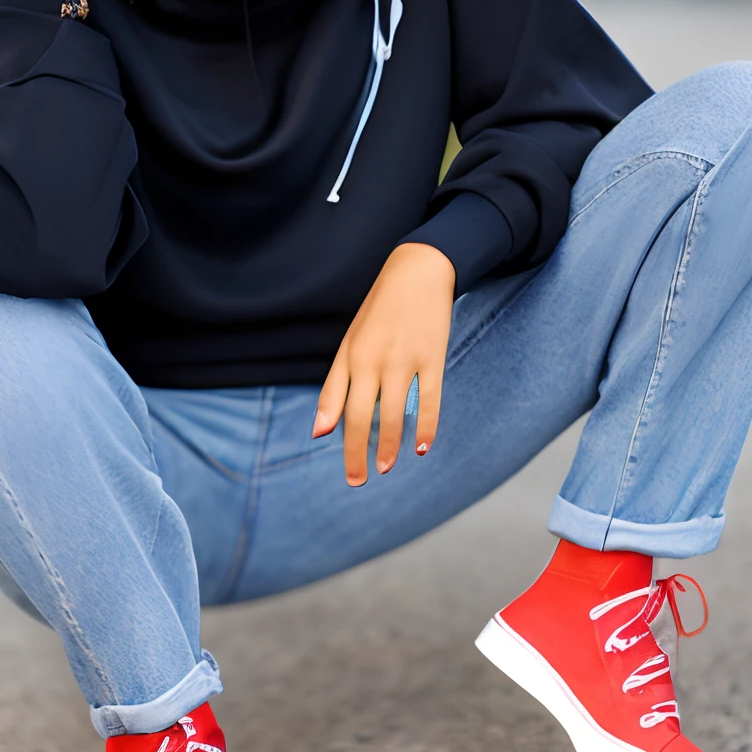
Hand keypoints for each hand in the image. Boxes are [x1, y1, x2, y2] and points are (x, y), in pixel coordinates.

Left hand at [313, 242, 454, 485]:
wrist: (418, 271)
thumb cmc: (381, 312)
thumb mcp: (352, 342)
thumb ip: (336, 385)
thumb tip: (318, 430)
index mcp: (351, 356)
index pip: (339, 407)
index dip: (340, 441)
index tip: (347, 471)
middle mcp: (373, 360)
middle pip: (361, 416)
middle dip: (358, 452)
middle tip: (358, 480)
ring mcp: (404, 359)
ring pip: (394, 412)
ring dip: (389, 445)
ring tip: (386, 467)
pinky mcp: (432, 357)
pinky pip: (430, 399)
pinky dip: (427, 426)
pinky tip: (423, 447)